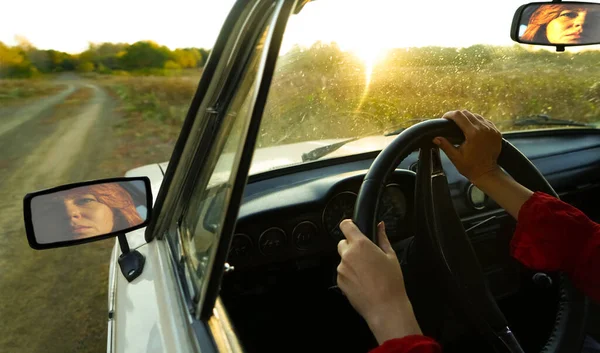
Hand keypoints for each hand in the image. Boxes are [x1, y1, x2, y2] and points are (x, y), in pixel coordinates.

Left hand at [337, 220, 421, 343]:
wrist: (385, 307)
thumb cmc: (390, 283)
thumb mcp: (391, 256)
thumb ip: (382, 238)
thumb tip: (380, 226)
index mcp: (360, 245)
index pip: (346, 226)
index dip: (348, 225)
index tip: (352, 227)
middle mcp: (348, 255)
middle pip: (342, 243)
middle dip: (351, 246)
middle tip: (366, 255)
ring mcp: (341, 269)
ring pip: (343, 259)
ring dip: (351, 262)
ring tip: (367, 272)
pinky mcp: (339, 281)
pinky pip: (342, 272)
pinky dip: (349, 274)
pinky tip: (363, 281)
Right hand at [433, 110, 502, 184]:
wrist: (487, 173)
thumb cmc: (470, 167)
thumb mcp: (455, 157)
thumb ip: (445, 145)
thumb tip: (435, 138)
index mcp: (473, 134)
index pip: (459, 116)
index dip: (449, 115)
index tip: (444, 118)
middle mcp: (484, 129)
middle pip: (468, 113)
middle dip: (457, 115)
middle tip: (451, 121)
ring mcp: (492, 130)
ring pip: (477, 116)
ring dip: (468, 118)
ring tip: (461, 124)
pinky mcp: (496, 132)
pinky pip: (485, 121)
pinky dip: (478, 122)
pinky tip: (472, 128)